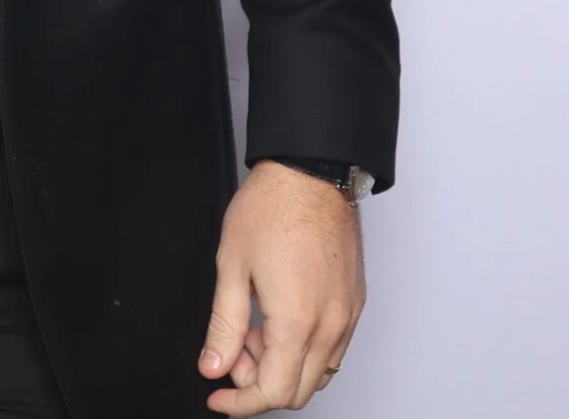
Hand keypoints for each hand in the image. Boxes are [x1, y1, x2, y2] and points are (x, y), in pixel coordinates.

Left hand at [199, 161, 364, 412]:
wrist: (311, 173)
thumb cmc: (271, 210)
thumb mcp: (231, 267)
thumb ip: (222, 326)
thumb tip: (213, 367)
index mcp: (297, 322)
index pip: (274, 391)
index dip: (241, 404)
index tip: (218, 398)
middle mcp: (331, 326)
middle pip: (298, 390)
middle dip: (257, 384)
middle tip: (230, 353)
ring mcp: (348, 317)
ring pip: (318, 373)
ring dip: (281, 366)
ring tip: (250, 329)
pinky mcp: (355, 304)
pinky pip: (333, 349)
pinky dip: (303, 350)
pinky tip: (276, 319)